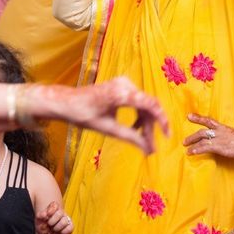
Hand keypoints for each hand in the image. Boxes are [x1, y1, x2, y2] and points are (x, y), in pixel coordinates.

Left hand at [36, 201, 73, 233]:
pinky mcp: (70, 227)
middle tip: (49, 225)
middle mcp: (61, 213)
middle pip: (60, 212)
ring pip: (64, 221)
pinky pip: (69, 228)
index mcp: (53, 209)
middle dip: (53, 220)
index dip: (51, 209)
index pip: (55, 205)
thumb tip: (44, 214)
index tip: (47, 215)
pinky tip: (59, 233)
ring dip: (57, 227)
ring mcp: (66, 219)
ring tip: (54, 230)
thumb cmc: (43, 228)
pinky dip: (63, 232)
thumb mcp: (38, 222)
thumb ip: (39, 216)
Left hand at [38, 77, 168, 153]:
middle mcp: (125, 85)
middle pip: (148, 107)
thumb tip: (148, 149)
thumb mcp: (107, 128)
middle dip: (151, 128)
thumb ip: (130, 137)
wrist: (66, 102)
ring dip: (145, 123)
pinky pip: (137, 101)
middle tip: (150, 148)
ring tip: (143, 141)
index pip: (151, 105)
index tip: (167, 136)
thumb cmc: (82, 114)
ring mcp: (124, 84)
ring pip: (144, 105)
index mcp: (121, 93)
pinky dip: (139, 116)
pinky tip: (135, 129)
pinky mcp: (122, 87)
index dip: (162, 120)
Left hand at [183, 113, 233, 157]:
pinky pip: (205, 147)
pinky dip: (197, 149)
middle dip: (192, 136)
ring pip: (202, 138)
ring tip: (186, 148)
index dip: (198, 118)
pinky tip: (191, 153)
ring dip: (192, 143)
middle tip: (184, 141)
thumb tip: (227, 140)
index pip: (209, 121)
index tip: (189, 116)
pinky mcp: (220, 146)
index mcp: (223, 128)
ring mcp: (219, 139)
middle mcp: (219, 132)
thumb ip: (230, 136)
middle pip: (202, 131)